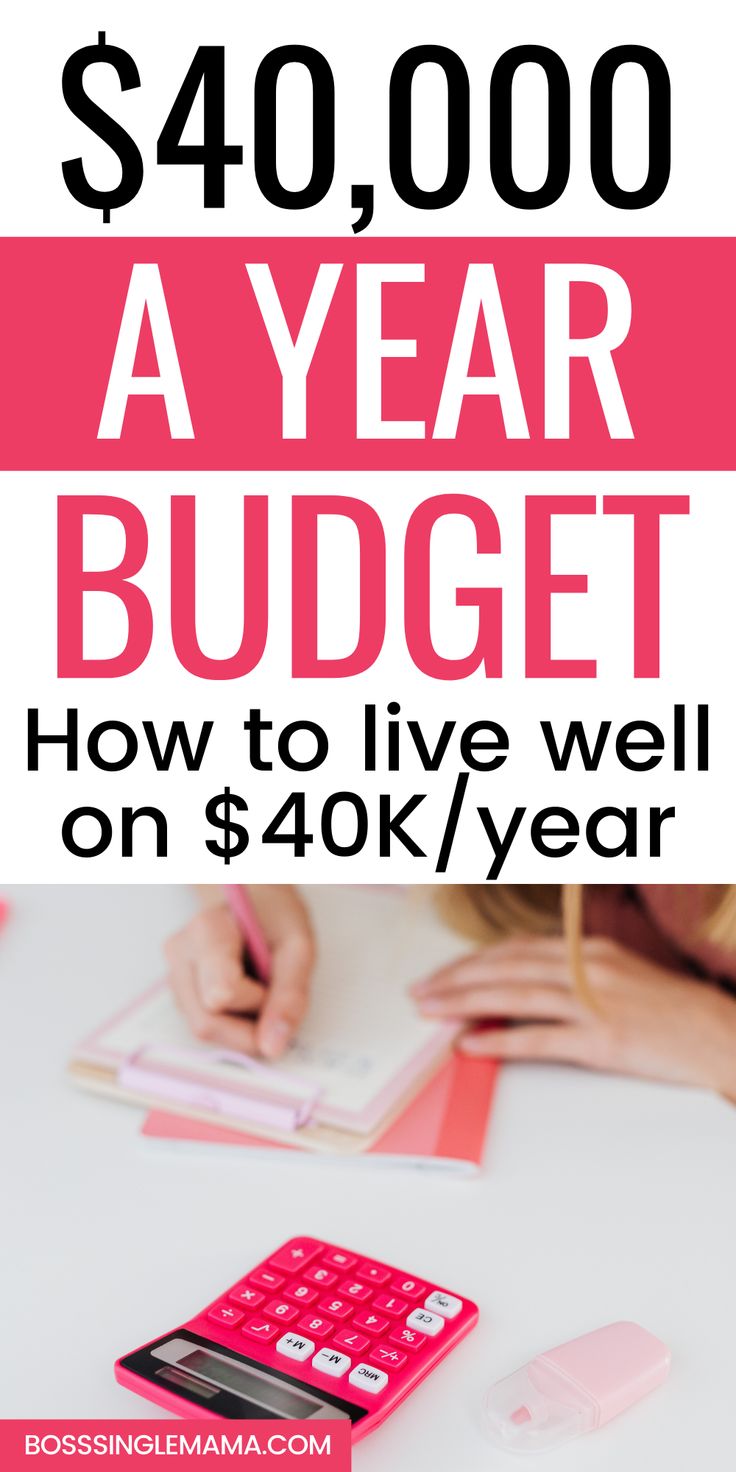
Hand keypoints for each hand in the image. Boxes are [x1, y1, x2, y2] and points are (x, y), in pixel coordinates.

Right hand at [165, 886, 314, 1059]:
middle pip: (207, 1021)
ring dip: (240, 1026)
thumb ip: (289, 997)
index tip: (277, 986)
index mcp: (207, 930)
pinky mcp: (177, 990)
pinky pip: (202, 1024)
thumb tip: (272, 1047)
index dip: (257, 1005)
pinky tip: (244, 996)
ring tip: (259, 992)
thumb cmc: (275, 916)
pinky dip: (230, 1022)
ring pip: (202, 1028)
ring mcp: (173, 972)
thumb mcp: (298, 947)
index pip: (222, 994)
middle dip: (249, 1026)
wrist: (254, 899)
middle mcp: (180, 952)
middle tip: (273, 997)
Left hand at [413, 935, 735, 1095]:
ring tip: (429, 1011)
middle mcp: (587, 969)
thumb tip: (525, 982)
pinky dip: (499, 1039)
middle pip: (506, 967)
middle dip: (455, 978)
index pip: (517, 949)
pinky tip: (469, 1044)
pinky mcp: (602, 1041)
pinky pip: (540, 1039)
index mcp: (590, 950)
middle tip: (418, 992)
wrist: (720, 1036)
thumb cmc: (671, 1012)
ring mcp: (594, 1004)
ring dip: (464, 1002)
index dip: (473, 960)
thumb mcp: (620, 976)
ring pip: (514, 995)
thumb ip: (574, 974)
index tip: (441, 972)